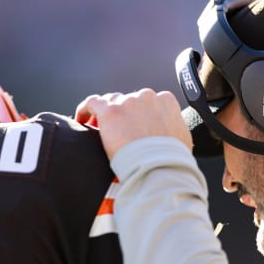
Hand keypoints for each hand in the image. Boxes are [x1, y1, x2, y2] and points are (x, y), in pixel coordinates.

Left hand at [75, 88, 191, 159]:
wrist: (158, 167)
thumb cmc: (171, 159)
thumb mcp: (182, 140)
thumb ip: (175, 130)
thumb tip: (173, 136)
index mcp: (165, 101)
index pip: (146, 102)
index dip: (136, 114)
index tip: (131, 127)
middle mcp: (147, 96)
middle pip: (127, 100)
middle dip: (121, 114)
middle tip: (115, 133)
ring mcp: (127, 102)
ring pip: (110, 102)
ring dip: (103, 114)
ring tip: (96, 129)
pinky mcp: (110, 111)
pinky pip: (92, 103)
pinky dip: (85, 109)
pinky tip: (81, 120)